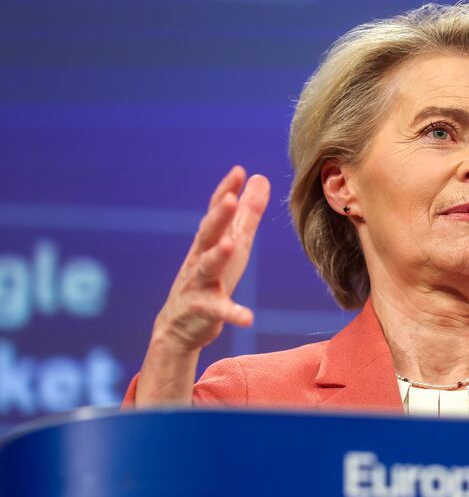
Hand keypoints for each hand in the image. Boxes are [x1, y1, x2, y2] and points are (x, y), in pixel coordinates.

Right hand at [151, 165, 269, 352]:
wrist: (180, 325)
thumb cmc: (212, 277)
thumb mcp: (234, 243)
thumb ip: (248, 213)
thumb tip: (260, 178)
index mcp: (209, 241)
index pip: (215, 212)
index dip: (225, 192)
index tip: (238, 171)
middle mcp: (200, 258)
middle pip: (207, 234)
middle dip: (218, 216)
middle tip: (230, 199)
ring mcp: (199, 284)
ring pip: (205, 267)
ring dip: (216, 256)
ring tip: (229, 245)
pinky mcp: (204, 311)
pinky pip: (218, 311)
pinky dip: (232, 313)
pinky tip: (247, 318)